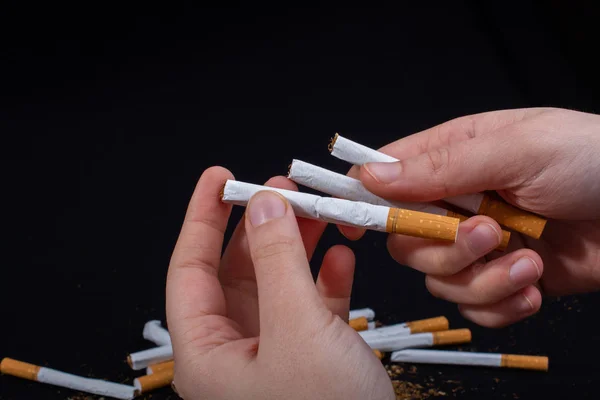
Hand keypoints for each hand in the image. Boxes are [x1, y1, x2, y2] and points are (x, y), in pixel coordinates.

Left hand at [166, 167, 393, 399]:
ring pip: (278, 285)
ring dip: (298, 248)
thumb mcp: (298, 329)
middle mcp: (235, 353)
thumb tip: (264, 204)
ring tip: (318, 213)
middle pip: (237, 272)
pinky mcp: (310, 360)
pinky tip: (343, 260)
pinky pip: (310, 307)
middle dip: (261, 227)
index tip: (218, 177)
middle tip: (283, 188)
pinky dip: (326, 281)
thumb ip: (278, 261)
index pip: (189, 269)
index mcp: (207, 353)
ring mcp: (274, 355)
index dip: (202, 218)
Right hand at [342, 108, 599, 327]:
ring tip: (531, 261)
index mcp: (453, 155)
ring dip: (483, 278)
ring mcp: (477, 245)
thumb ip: (441, 165)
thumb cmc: (592, 161)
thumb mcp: (518, 149)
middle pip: (404, 238)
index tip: (349, 222)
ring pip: (437, 278)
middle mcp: (456, 201)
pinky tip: (536, 285)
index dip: (361, 197)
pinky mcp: (501, 280)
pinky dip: (501, 304)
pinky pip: (472, 307)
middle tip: (490, 234)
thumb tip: (369, 177)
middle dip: (443, 248)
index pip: (385, 175)